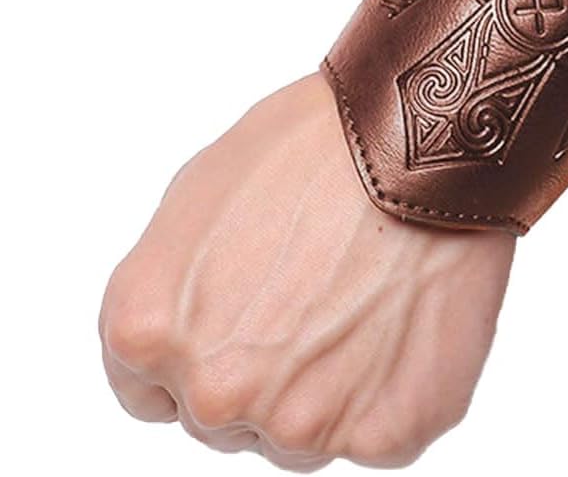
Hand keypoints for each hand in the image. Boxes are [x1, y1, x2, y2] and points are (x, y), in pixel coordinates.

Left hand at [99, 74, 513, 468]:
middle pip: (224, 416)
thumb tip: (181, 331)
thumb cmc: (314, 143)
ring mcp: (299, 424)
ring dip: (325, 386)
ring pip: (299, 433)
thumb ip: (171, 288)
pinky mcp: (383, 434)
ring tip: (364, 295)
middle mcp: (211, 393)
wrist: (422, 133)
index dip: (202, 344)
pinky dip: (393, 390)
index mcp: (145, 330)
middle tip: (315, 288)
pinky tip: (403, 317)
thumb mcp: (195, 192)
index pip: (149, 394)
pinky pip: (376, 433)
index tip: (243, 309)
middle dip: (260, 365)